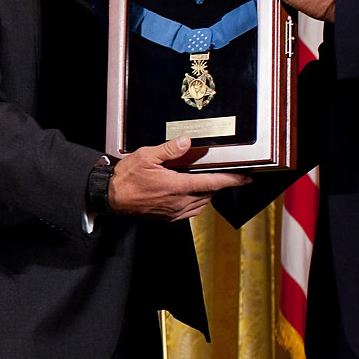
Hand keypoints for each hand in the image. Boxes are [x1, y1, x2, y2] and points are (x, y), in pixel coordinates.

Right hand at [107, 139, 248, 220]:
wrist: (111, 198)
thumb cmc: (126, 178)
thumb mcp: (146, 156)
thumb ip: (169, 149)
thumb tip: (187, 142)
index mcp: (177, 186)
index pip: (212, 183)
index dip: (232, 180)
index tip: (246, 178)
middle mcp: (179, 202)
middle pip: (210, 193)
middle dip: (219, 183)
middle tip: (223, 172)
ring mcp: (174, 212)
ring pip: (203, 203)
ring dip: (208, 193)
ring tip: (205, 180)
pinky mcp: (169, 217)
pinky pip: (192, 211)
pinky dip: (197, 201)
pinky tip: (191, 192)